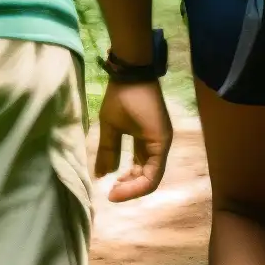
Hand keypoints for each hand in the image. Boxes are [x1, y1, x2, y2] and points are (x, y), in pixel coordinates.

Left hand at [95, 79, 171, 202]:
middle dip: (132, 186)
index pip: (150, 179)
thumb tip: (102, 176)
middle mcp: (162, 144)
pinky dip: (134, 166)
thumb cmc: (124, 97)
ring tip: (114, 183)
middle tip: (110, 191)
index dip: (131, 191)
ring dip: (133, 178)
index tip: (111, 194)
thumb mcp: (111, 125)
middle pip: (151, 176)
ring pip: (149, 168)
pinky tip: (119, 169)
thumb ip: (107, 151)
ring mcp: (158, 139)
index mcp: (158, 144)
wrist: (133, 70)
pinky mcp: (151, 134)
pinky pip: (145, 157)